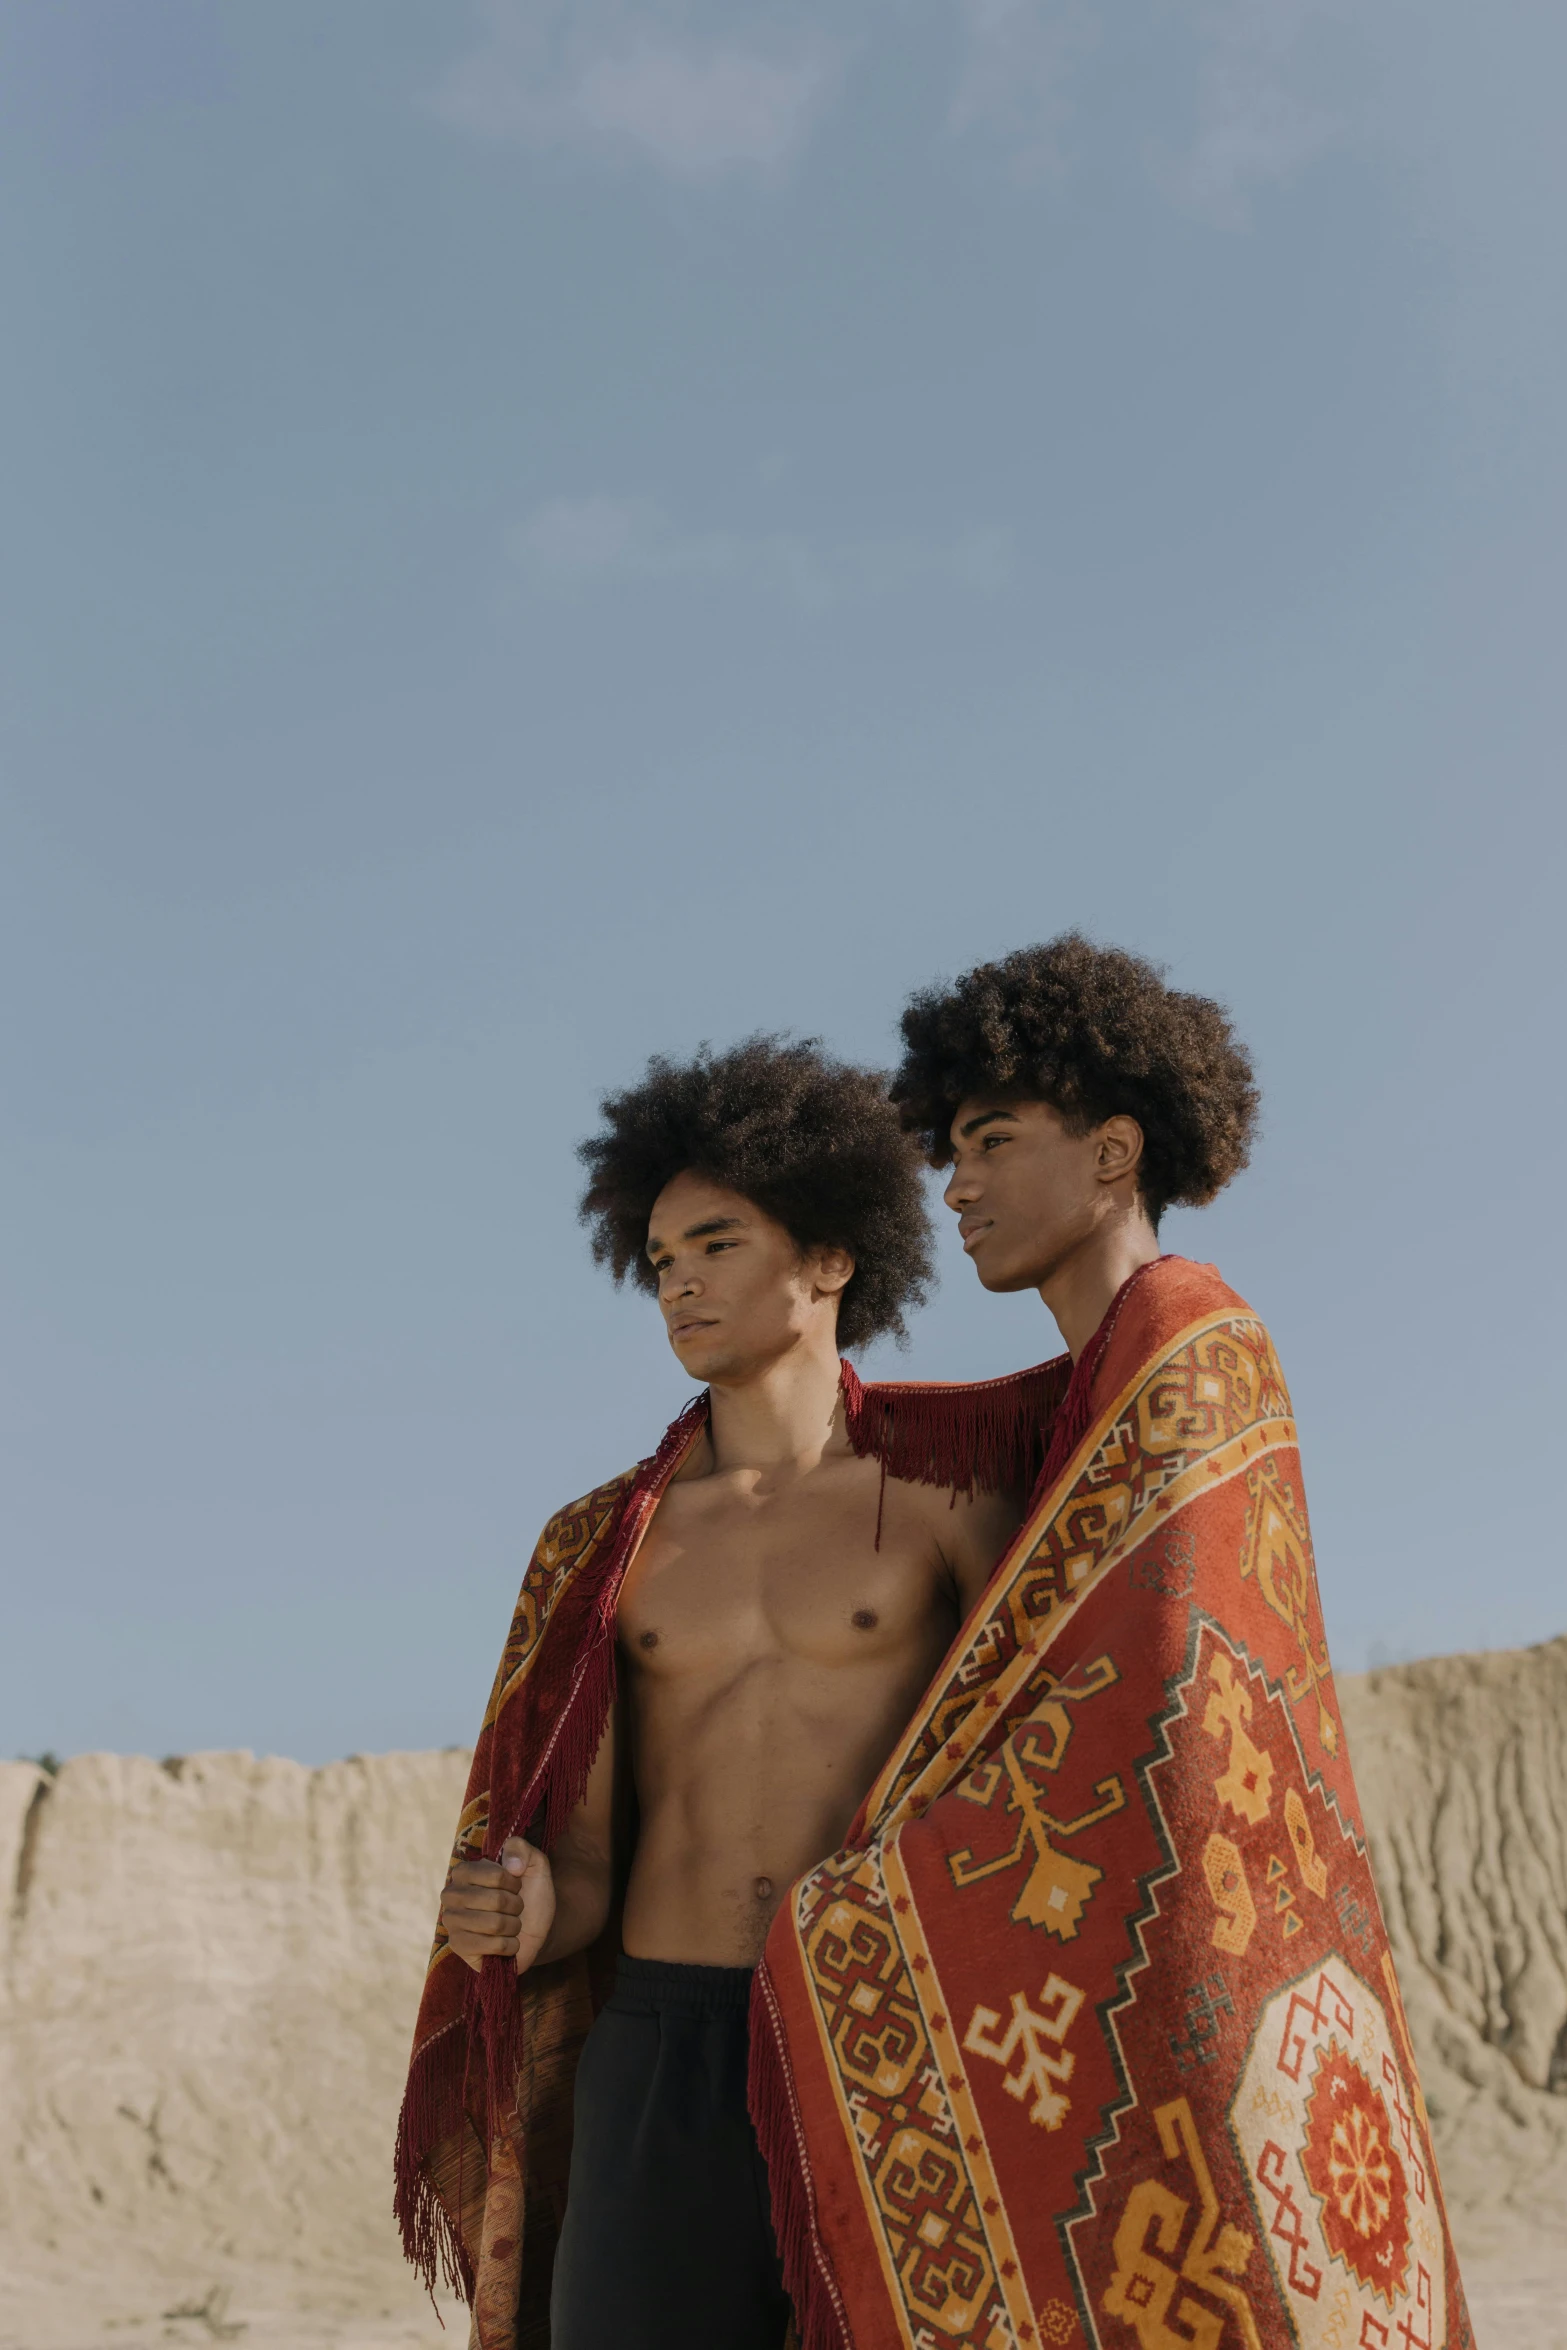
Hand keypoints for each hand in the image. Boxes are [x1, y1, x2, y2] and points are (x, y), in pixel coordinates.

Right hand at [438, 1837, 557, 1975]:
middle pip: (496, 1900)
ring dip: (513, 1926)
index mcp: (464, 1871)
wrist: (533, 1931)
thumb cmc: (529, 1896)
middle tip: (514, 1908)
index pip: (496, 1875)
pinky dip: (509, 1945)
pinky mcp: (457, 1946)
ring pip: (495, 1924)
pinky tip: (506, 1942)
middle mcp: (451, 1894)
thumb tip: (511, 1864)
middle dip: (515, 1907)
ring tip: (510, 1924)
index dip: (514, 1883)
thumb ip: (522, 1849)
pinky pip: (492, 1945)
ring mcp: (451, 1921)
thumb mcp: (534, 1865)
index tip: (515, 1886)